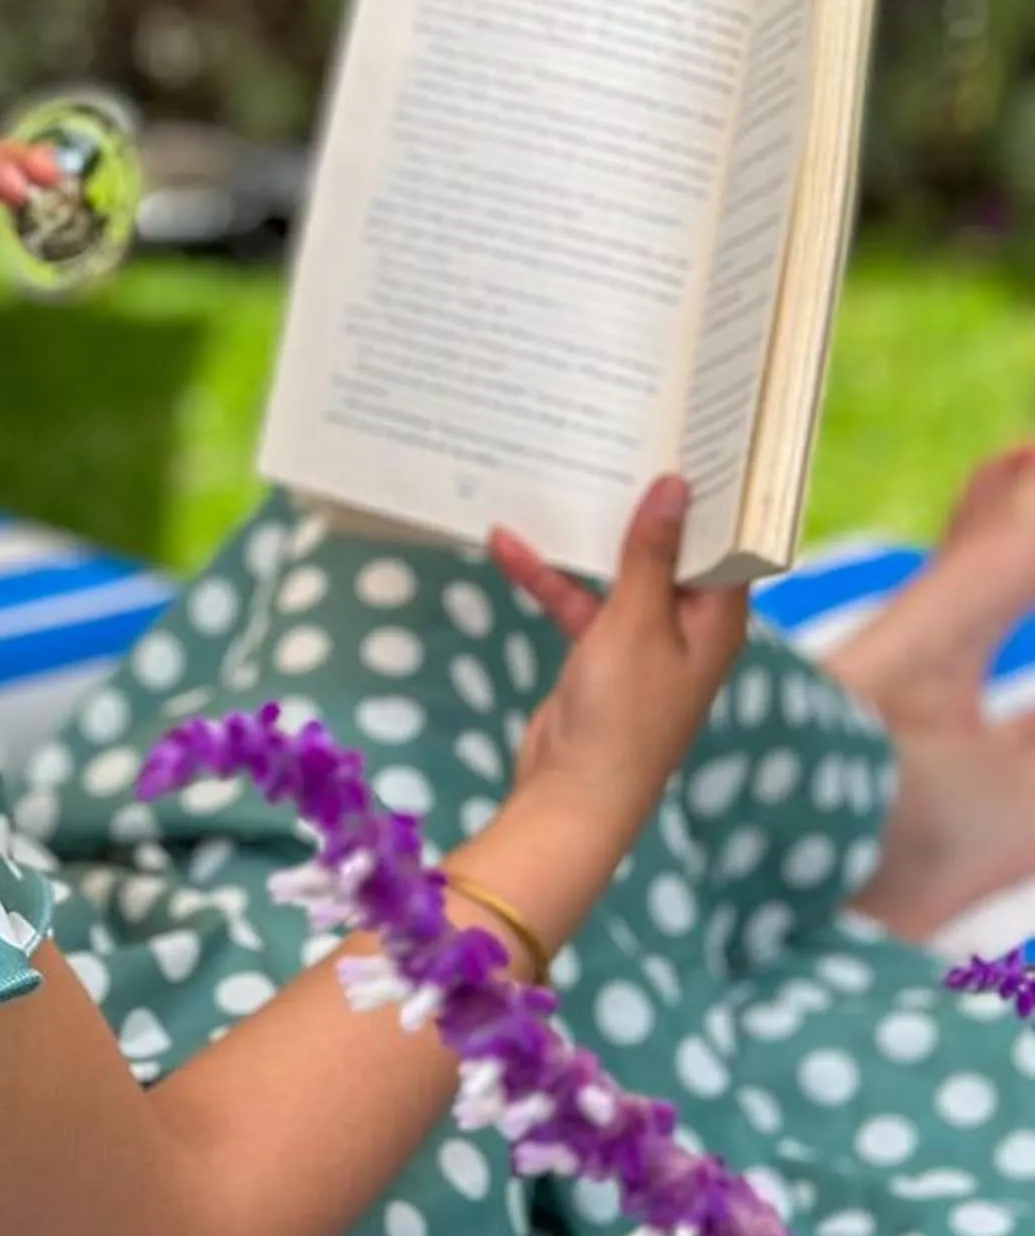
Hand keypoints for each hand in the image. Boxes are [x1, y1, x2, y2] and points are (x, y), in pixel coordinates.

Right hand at [489, 475, 749, 843]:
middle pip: (672, 551)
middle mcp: (690, 628)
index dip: (714, 495)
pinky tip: (508, 545)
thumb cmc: (622, 714)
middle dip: (644, 506)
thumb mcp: (636, 621)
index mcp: (719, 621)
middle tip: (627, 440)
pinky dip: (550, 579)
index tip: (693, 439)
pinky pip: (579, 602)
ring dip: (588, 541)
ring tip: (559, 481)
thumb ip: (651, 553)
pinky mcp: (602, 656)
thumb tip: (675, 486)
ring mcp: (644, 643)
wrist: (574, 796)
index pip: (727, 542)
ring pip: (619, 573)